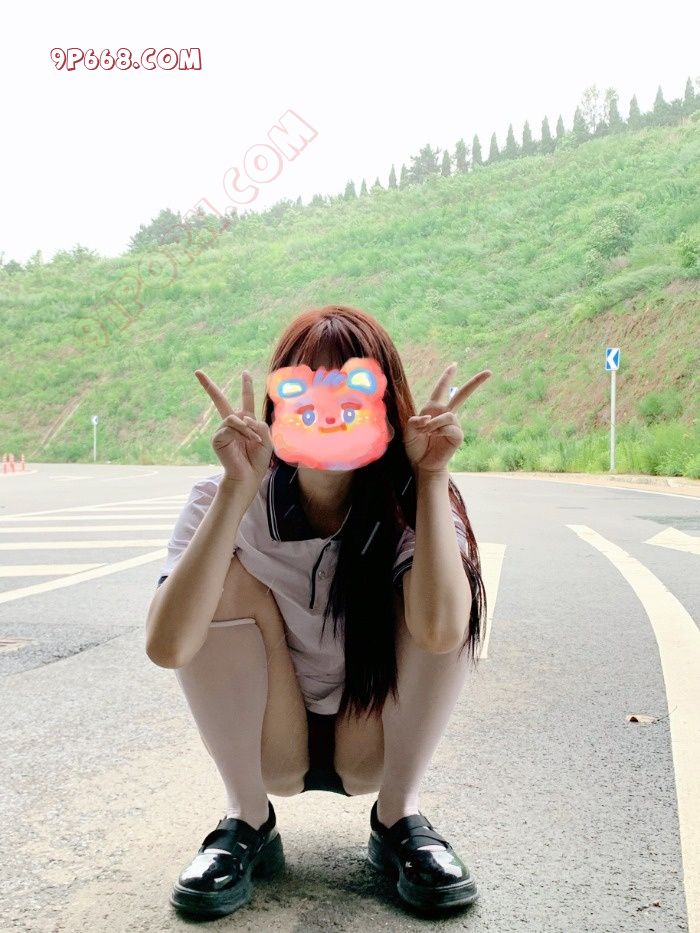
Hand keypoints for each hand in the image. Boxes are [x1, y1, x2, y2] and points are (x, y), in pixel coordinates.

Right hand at [194, 368, 273, 501]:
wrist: (248, 475)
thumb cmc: (258, 460)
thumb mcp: (266, 439)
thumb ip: (259, 424)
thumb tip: (243, 418)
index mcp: (246, 422)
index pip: (246, 400)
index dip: (246, 386)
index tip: (245, 373)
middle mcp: (232, 424)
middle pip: (220, 401)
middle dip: (208, 386)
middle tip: (197, 372)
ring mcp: (223, 430)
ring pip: (235, 417)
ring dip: (247, 428)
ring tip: (254, 440)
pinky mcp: (218, 437)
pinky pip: (231, 426)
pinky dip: (242, 432)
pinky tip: (247, 441)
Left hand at [403, 363, 490, 473]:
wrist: (422, 463)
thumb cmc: (415, 446)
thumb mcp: (408, 430)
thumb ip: (415, 420)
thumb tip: (429, 418)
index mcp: (433, 408)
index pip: (441, 389)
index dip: (447, 376)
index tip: (454, 365)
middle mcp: (445, 414)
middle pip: (462, 394)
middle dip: (475, 382)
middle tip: (489, 372)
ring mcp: (453, 425)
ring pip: (449, 415)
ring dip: (435, 423)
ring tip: (426, 432)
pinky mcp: (457, 436)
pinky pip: (450, 427)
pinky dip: (439, 430)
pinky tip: (433, 436)